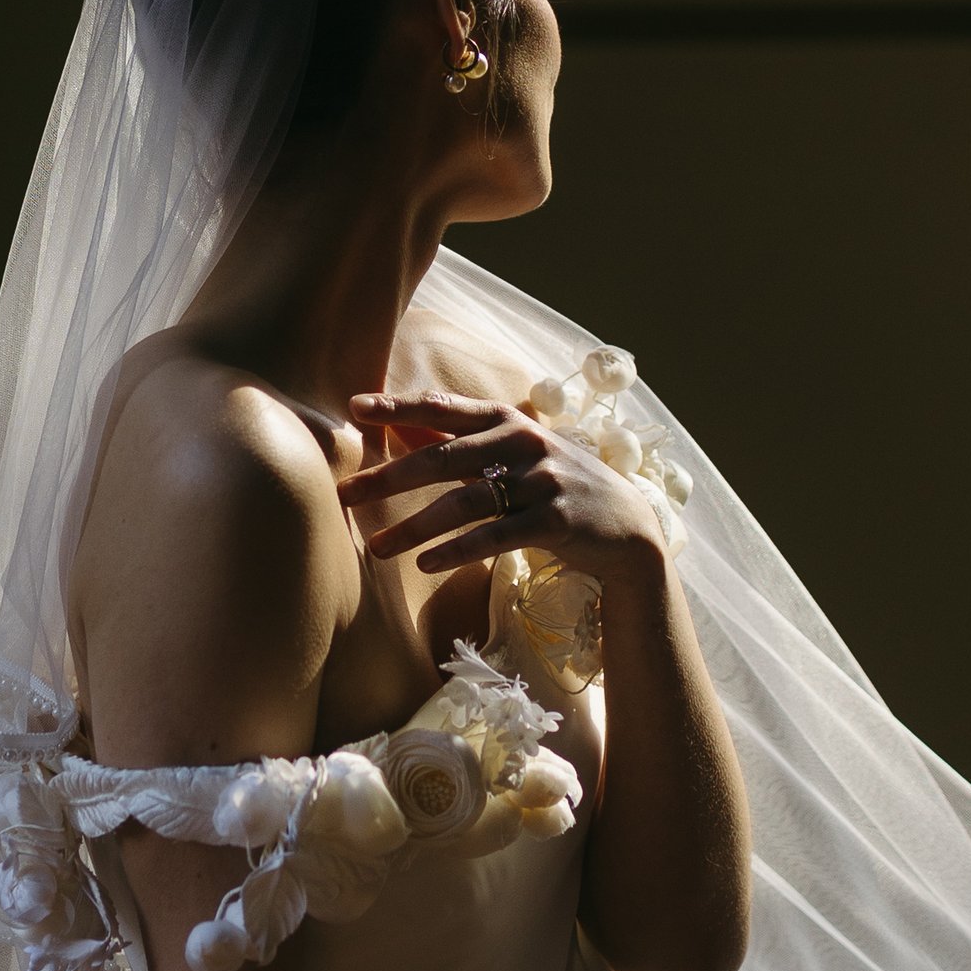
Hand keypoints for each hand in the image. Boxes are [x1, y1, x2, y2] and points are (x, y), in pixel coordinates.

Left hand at [342, 389, 670, 580]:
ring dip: (415, 527)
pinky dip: (456, 550)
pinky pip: (495, 535)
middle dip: (388, 476)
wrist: (625, 527)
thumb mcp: (514, 453)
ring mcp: (541, 480)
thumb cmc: (555, 486)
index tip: (354, 407)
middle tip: (345, 493)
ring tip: (377, 547)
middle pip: (443, 457)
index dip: (398, 405)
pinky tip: (425, 564)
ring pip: (464, 502)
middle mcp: (523, 442)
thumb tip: (400, 425)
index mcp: (508, 419)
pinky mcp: (554, 520)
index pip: (444, 408)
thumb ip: (462, 440)